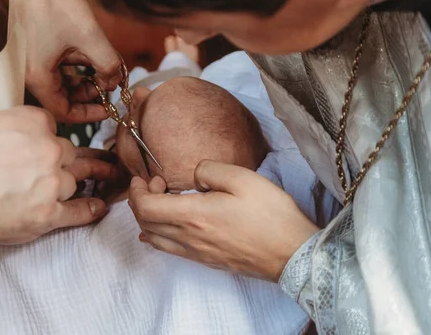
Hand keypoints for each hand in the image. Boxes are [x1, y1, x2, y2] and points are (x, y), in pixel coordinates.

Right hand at [0, 106, 109, 244]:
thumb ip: (8, 128)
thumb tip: (10, 138)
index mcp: (33, 122)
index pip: (52, 129)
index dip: (50, 140)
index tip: (53, 147)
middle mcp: (49, 149)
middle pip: (71, 154)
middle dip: (83, 158)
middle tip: (103, 160)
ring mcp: (52, 182)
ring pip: (78, 179)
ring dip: (95, 180)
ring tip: (109, 179)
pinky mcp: (48, 213)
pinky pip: (78, 210)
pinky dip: (91, 209)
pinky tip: (100, 207)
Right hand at [9, 0, 122, 122]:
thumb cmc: (56, 3)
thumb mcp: (89, 37)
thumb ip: (107, 64)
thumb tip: (116, 83)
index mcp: (38, 77)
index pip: (63, 112)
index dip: (89, 114)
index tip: (109, 109)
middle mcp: (31, 73)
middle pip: (63, 98)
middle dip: (89, 94)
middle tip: (110, 84)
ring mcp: (33, 61)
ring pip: (63, 82)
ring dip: (86, 79)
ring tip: (107, 67)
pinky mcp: (38, 50)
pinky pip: (59, 67)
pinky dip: (78, 65)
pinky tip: (94, 55)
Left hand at [129, 160, 318, 281]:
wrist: (293, 253)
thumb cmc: (271, 215)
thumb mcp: (242, 178)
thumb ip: (209, 170)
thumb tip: (194, 176)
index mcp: (193, 215)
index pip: (145, 207)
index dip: (137, 191)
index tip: (143, 177)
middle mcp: (189, 238)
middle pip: (144, 222)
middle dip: (139, 200)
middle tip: (154, 184)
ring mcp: (196, 253)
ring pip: (154, 238)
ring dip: (147, 218)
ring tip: (160, 201)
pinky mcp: (206, 261)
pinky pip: (169, 250)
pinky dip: (157, 236)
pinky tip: (159, 230)